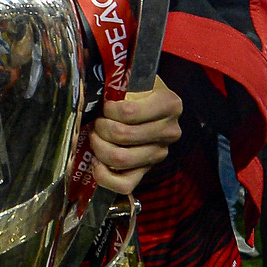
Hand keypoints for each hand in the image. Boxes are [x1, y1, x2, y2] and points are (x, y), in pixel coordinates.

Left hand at [87, 81, 181, 196]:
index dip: (110, 109)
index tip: (107, 105)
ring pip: (120, 159)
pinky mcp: (147, 171)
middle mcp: (170, 131)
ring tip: (97, 137)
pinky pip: (124, 185)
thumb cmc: (135, 93)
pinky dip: (103, 175)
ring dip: (99, 147)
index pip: (129, 112)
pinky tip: (98, 161)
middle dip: (101, 127)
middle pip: (122, 135)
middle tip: (98, 122)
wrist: (147, 107)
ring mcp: (159, 154)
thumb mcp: (133, 81)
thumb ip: (120, 84)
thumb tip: (98, 89)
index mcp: (170, 104)